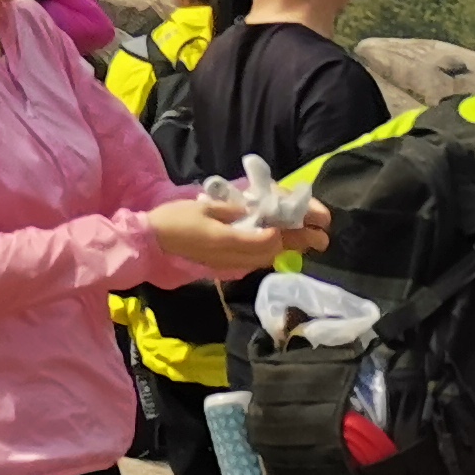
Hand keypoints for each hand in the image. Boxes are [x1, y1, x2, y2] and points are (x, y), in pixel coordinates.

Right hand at [149, 198, 328, 274]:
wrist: (152, 242)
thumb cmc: (175, 218)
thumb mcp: (206, 207)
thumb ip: (234, 212)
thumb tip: (261, 212)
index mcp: (229, 239)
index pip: (269, 240)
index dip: (289, 231)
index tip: (304, 218)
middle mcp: (234, 257)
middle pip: (273, 251)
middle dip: (299, 243)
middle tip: (322, 236)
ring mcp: (230, 265)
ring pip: (266, 258)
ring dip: (287, 247)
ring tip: (306, 238)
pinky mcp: (225, 267)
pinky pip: (254, 261)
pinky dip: (269, 251)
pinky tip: (276, 243)